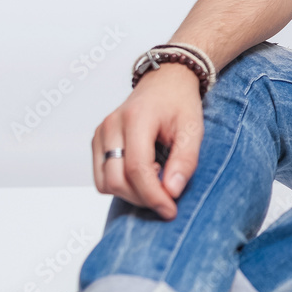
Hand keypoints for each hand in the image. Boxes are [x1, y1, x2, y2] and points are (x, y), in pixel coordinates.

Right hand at [91, 63, 203, 219]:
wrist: (165, 82)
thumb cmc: (180, 103)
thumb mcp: (193, 129)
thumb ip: (185, 161)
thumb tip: (171, 192)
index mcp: (136, 118)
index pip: (137, 168)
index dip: (154, 196)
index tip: (170, 210)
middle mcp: (112, 125)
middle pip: (117, 180)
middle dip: (142, 198)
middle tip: (167, 197)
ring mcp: (101, 132)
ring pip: (105, 183)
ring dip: (130, 193)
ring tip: (155, 178)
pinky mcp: (97, 140)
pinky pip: (101, 177)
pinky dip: (120, 184)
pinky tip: (142, 172)